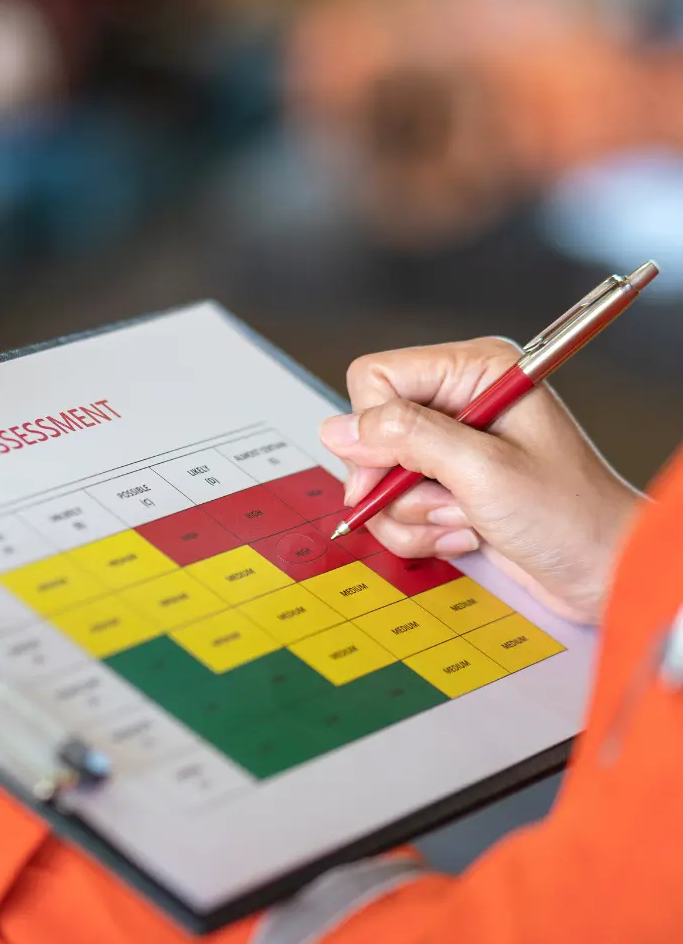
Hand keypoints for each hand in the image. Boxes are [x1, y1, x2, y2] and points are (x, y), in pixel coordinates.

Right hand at [319, 337, 641, 623]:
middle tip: (446, 497)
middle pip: (370, 433)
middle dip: (399, 481)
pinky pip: (394, 509)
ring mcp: (449, 448)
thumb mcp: (482, 470)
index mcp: (475, 371)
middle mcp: (458, 402)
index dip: (373, 428)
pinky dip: (422, 533)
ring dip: (416, 513)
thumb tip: (339, 428)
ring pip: (378, 478)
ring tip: (465, 518)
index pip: (376, 379)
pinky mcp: (445, 487)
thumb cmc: (570, 516)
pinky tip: (466, 533)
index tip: (390, 470)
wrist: (604, 572)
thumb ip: (406, 439)